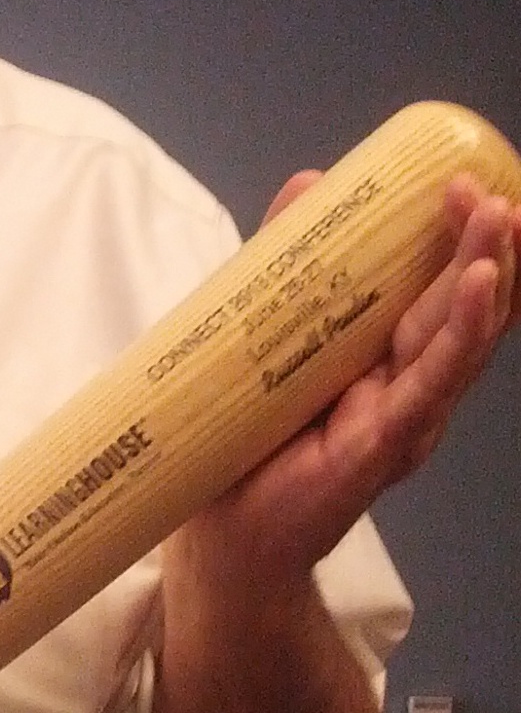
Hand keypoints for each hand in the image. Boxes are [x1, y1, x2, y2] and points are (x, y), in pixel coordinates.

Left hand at [194, 170, 519, 586]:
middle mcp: (408, 383)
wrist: (221, 532)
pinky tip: (483, 291)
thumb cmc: (246, 435)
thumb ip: (287, 260)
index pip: (439, 288)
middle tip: (483, 189)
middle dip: (482, 245)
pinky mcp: (385, 442)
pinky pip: (432, 381)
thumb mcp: (263, 327)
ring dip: (486, 275)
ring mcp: (405, 414)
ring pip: (460, 337)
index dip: (458, 237)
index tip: (458, 180)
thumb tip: (310, 182)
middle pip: (461, 306)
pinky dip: (461, 334)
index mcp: (384, 355)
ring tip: (500, 219)